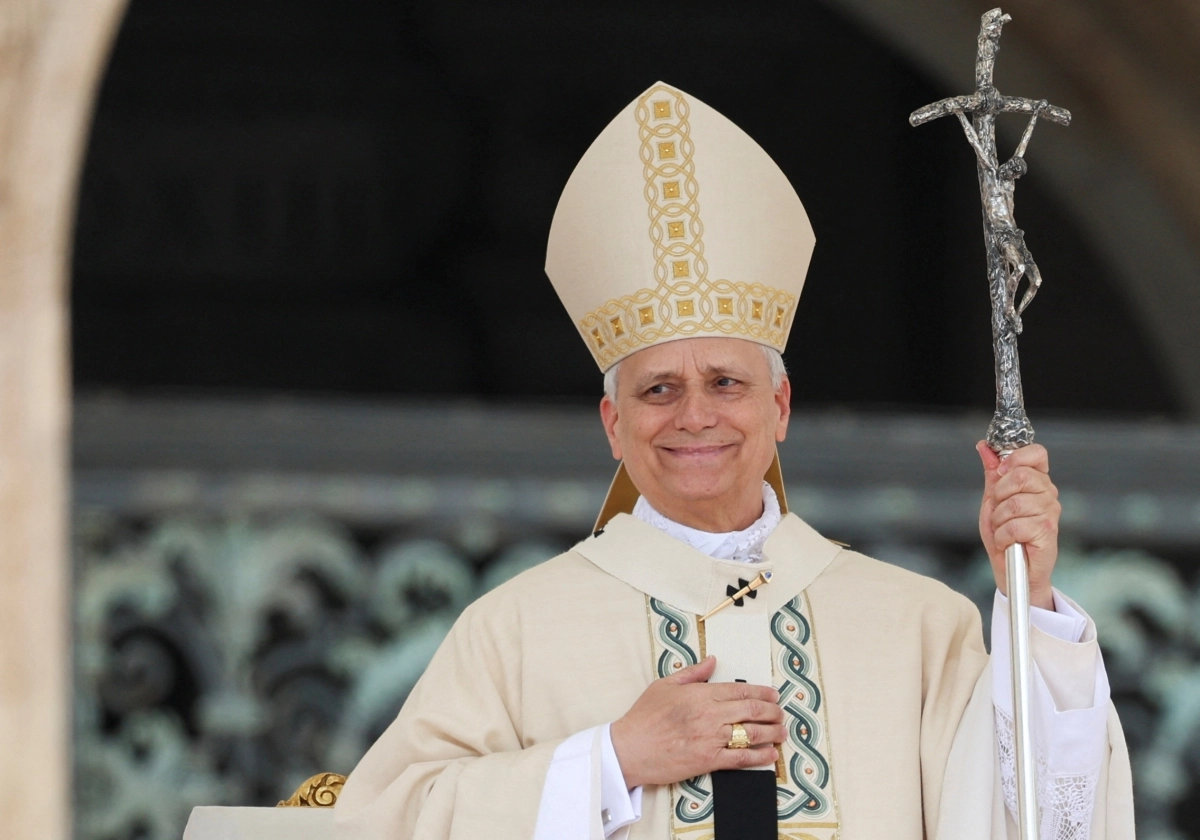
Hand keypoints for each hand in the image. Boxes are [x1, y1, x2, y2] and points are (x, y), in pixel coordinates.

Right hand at [610, 656, 782, 788]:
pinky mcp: (708, 760)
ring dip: (772, 733)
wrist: (629, 748)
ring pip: (751, 734)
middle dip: (772, 711)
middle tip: (781, 713)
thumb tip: (712, 661)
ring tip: (782, 732)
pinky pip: (741, 758)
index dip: (761, 691)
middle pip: (751, 710)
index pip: (740, 689)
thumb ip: (692, 673)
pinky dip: (760, 756)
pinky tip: (771, 754)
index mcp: (701, 694)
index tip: (773, 694)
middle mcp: (710, 714)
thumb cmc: (644, 717)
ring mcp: (711, 738)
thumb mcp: (665, 685)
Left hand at [976, 441, 1060, 609]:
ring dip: (998, 520)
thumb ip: (992, 473)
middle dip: (999, 495)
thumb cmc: (1004, 536)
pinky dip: (1002, 536)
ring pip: (1014, 503)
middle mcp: (1048, 494)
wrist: (1012, 571)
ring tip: (1003, 530)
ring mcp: (1050, 512)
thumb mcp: (992, 501)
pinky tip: (1008, 542)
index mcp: (1037, 482)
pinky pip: (1015, 525)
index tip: (1000, 471)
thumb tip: (984, 446)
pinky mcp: (1047, 531)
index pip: (1036, 453)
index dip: (1015, 457)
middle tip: (999, 511)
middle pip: (1021, 475)